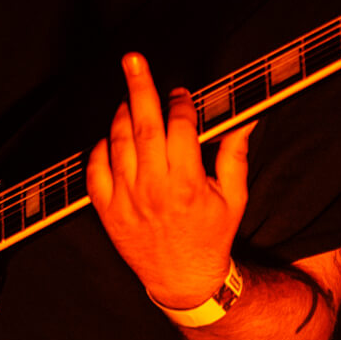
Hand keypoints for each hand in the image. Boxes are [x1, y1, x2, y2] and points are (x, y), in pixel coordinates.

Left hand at [86, 52, 251, 310]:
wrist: (182, 280)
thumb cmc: (211, 236)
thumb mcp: (234, 198)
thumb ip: (235, 156)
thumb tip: (246, 120)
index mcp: (188, 183)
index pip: (180, 128)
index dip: (180, 103)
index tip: (181, 93)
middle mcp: (154, 188)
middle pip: (143, 125)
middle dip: (139, 87)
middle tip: (133, 59)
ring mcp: (126, 199)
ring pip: (118, 143)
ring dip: (121, 115)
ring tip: (127, 99)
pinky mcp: (107, 210)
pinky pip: (94, 169)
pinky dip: (100, 148)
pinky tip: (112, 139)